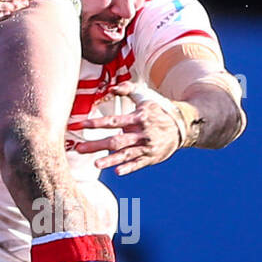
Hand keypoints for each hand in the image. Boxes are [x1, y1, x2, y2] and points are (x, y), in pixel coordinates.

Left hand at [69, 82, 184, 174]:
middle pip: (116, 141)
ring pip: (126, 155)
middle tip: (79, 148)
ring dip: (110, 160)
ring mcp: (147, 147)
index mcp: (138, 118)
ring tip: (95, 164)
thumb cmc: (158, 109)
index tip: (80, 124)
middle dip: (96, 145)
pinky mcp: (151, 157)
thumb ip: (127, 90)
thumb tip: (111, 88)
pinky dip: (129, 168)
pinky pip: (139, 164)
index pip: (114, 121)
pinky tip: (117, 172)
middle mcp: (142, 133)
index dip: (96, 123)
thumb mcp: (144, 96)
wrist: (182, 125)